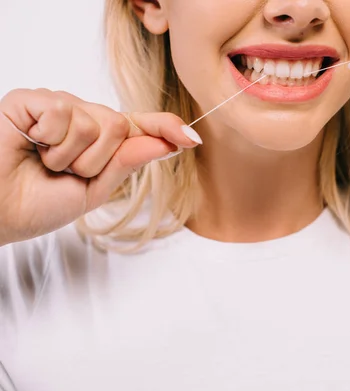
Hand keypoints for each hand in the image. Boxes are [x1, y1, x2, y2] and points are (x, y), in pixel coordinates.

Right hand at [0, 89, 201, 245]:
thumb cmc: (37, 204)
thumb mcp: (94, 188)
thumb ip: (127, 162)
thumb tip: (167, 143)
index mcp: (95, 141)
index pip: (136, 127)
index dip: (164, 128)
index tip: (192, 138)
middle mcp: (78, 119)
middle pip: (120, 125)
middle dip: (97, 161)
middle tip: (65, 173)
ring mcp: (55, 107)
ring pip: (96, 120)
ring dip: (73, 156)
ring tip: (44, 164)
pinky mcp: (30, 100)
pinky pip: (65, 112)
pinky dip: (52, 140)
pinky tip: (30, 146)